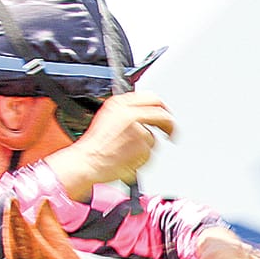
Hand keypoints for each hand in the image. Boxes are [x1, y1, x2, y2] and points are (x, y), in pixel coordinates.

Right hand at [47, 93, 176, 200]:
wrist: (89, 161)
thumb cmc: (96, 144)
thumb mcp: (109, 117)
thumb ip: (127, 111)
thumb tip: (146, 112)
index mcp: (120, 103)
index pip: (152, 98)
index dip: (162, 108)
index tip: (166, 114)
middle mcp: (130, 113)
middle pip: (162, 114)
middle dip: (169, 125)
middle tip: (170, 132)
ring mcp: (138, 129)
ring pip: (155, 137)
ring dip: (147, 146)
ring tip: (129, 151)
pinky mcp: (142, 145)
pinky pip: (151, 152)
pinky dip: (144, 156)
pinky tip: (130, 157)